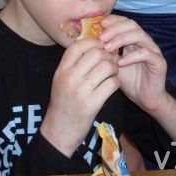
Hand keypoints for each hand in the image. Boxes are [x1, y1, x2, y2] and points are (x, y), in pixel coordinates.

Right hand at [40, 38, 119, 156]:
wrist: (59, 132)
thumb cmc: (64, 103)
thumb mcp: (62, 80)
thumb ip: (74, 63)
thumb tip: (96, 44)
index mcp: (61, 70)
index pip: (79, 45)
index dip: (93, 43)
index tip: (99, 49)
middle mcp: (69, 78)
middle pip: (96, 53)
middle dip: (107, 56)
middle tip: (109, 62)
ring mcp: (81, 91)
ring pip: (107, 67)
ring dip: (114, 69)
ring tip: (111, 74)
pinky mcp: (92, 104)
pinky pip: (112, 83)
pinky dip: (116, 82)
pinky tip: (111, 86)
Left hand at [101, 15, 175, 140]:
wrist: (145, 99)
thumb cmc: (129, 81)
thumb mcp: (113, 65)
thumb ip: (106, 54)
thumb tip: (89, 43)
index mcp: (135, 40)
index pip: (125, 22)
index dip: (113, 20)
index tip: (100, 25)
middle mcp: (145, 42)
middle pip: (132, 25)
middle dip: (115, 29)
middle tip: (101, 37)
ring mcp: (153, 51)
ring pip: (140, 35)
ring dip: (122, 39)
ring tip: (108, 48)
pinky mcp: (159, 62)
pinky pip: (146, 54)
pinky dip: (132, 56)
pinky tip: (120, 62)